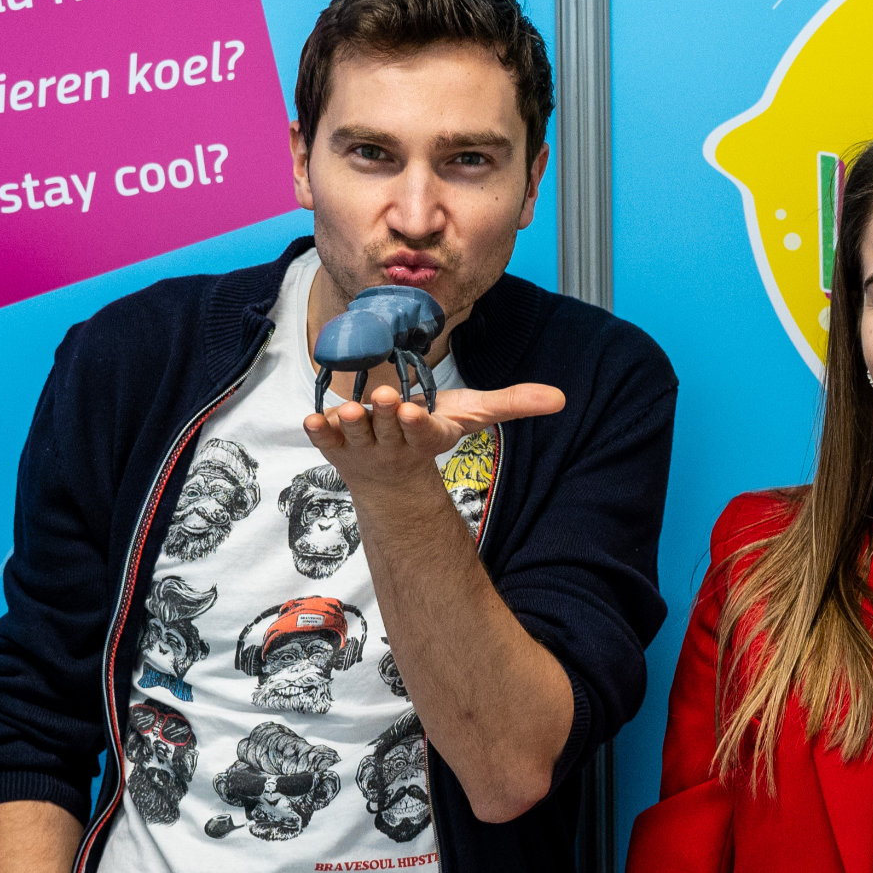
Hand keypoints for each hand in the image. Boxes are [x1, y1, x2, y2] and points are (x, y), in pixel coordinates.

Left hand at [303, 381, 564, 506]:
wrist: (387, 475)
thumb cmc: (429, 433)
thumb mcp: (471, 416)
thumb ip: (511, 404)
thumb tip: (560, 399)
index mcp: (424, 436)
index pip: (421, 432)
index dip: (416, 423)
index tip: (413, 411)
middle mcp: (392, 444)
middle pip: (388, 428)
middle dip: (386, 414)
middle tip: (385, 398)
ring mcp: (362, 446)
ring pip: (356, 435)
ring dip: (351, 424)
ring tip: (348, 410)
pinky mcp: (335, 444)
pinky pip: (325, 439)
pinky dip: (318, 431)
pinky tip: (312, 421)